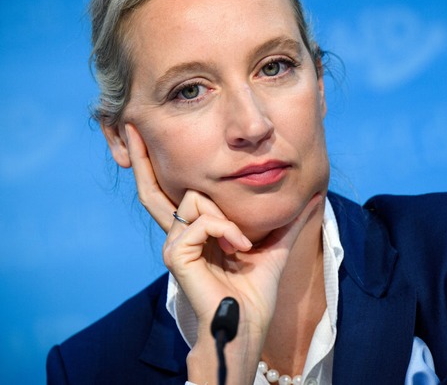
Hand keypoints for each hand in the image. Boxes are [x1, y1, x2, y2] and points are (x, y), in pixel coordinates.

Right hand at [124, 124, 322, 382]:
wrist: (250, 324)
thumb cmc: (256, 291)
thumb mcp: (274, 245)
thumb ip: (286, 219)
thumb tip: (311, 195)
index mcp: (196, 232)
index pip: (170, 193)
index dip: (156, 165)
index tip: (144, 134)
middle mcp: (179, 235)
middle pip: (153, 189)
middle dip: (144, 156)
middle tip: (133, 124)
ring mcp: (175, 245)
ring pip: (192, 199)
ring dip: (227, 218)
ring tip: (244, 245)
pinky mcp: (177, 255)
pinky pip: (201, 221)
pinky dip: (227, 230)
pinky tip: (240, 248)